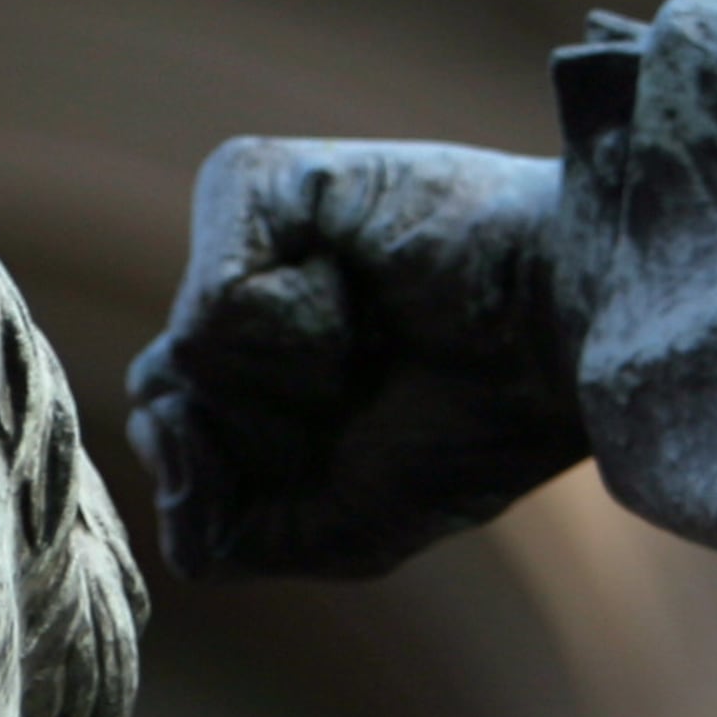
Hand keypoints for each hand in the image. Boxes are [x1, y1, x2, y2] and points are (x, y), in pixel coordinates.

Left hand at [126, 137, 587, 582]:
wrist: (564, 338)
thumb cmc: (471, 430)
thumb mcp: (329, 536)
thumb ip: (210, 534)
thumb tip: (153, 415)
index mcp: (242, 385)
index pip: (170, 455)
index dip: (251, 482)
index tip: (355, 444)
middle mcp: (226, 308)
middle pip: (161, 411)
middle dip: (265, 436)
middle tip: (366, 387)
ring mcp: (233, 240)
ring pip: (180, 364)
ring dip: (288, 382)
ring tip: (370, 331)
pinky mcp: (251, 180)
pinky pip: (212, 306)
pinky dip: (292, 326)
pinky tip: (355, 284)